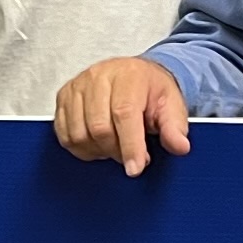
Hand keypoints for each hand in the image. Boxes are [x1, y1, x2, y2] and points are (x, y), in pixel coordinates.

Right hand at [55, 58, 190, 174]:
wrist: (135, 75)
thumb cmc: (151, 90)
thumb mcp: (172, 106)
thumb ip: (175, 127)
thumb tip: (179, 146)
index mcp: (129, 75)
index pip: (124, 114)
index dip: (130, 146)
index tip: (135, 167)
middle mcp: (98, 77)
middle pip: (99, 128)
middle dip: (116, 151)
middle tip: (132, 156)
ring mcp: (78, 86)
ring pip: (79, 134)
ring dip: (98, 151)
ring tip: (116, 146)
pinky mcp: (63, 97)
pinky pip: (64, 134)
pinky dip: (81, 147)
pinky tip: (98, 143)